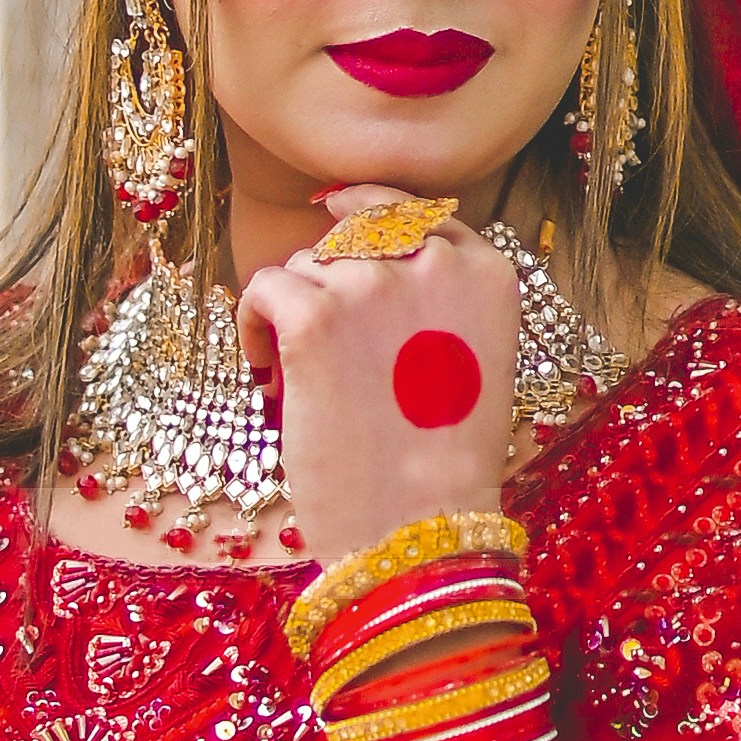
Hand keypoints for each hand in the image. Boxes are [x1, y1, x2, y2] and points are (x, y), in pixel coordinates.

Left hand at [241, 195, 521, 570]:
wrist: (420, 530)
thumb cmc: (442, 463)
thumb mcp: (472, 360)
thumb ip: (440, 300)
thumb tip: (365, 259)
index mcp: (487, 273)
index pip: (415, 210)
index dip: (368, 211)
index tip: (335, 214)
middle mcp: (434, 264)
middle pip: (353, 236)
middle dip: (332, 281)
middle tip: (332, 351)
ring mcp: (372, 286)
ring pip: (305, 265)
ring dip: (296, 310)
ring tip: (307, 377)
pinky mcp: (314, 318)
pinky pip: (262, 287)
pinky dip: (253, 324)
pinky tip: (268, 370)